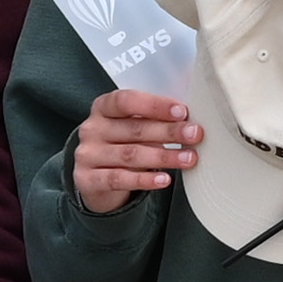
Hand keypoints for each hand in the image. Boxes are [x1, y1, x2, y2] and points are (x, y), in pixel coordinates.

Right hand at [71, 86, 201, 212]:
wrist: (95, 178)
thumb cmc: (121, 145)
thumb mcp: (130, 127)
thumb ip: (152, 120)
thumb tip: (188, 122)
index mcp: (103, 107)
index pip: (126, 101)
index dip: (155, 105)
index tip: (181, 112)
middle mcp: (92, 129)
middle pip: (134, 129)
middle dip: (168, 132)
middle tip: (195, 135)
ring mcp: (88, 155)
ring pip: (131, 155)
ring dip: (164, 156)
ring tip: (188, 158)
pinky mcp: (87, 180)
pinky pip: (120, 179)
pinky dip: (145, 180)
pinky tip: (164, 180)